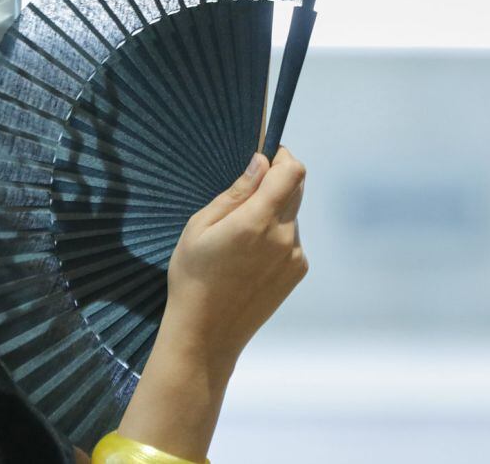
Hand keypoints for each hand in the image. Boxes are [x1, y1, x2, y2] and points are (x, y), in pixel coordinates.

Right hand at [164, 147, 307, 366]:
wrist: (206, 333)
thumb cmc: (193, 276)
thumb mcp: (200, 226)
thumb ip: (235, 192)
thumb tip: (261, 162)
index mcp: (256, 222)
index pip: (292, 172)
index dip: (283, 156)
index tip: (266, 155)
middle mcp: (283, 237)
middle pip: (296, 188)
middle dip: (276, 180)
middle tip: (246, 192)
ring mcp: (294, 256)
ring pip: (292, 214)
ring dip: (274, 210)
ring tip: (239, 236)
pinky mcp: (297, 271)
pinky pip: (292, 238)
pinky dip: (276, 234)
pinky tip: (248, 256)